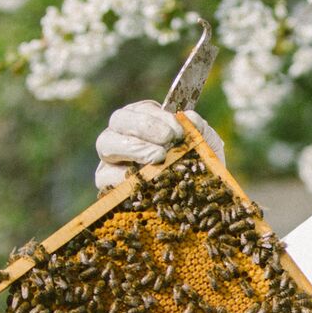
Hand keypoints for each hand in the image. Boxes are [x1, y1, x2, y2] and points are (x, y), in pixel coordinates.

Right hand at [95, 100, 225, 190]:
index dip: (158, 117)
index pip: (142, 110)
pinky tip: (145, 182)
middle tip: (167, 141)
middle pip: (119, 120)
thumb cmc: (199, 170)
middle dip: (143, 126)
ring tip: (158, 158)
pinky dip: (123, 178)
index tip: (178, 131)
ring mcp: (113, 161)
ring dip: (133, 147)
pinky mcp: (109, 187)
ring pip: (106, 144)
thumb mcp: (205, 148)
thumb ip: (200, 130)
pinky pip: (105, 178)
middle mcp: (124, 136)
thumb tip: (188, 117)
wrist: (200, 203)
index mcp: (145, 122)